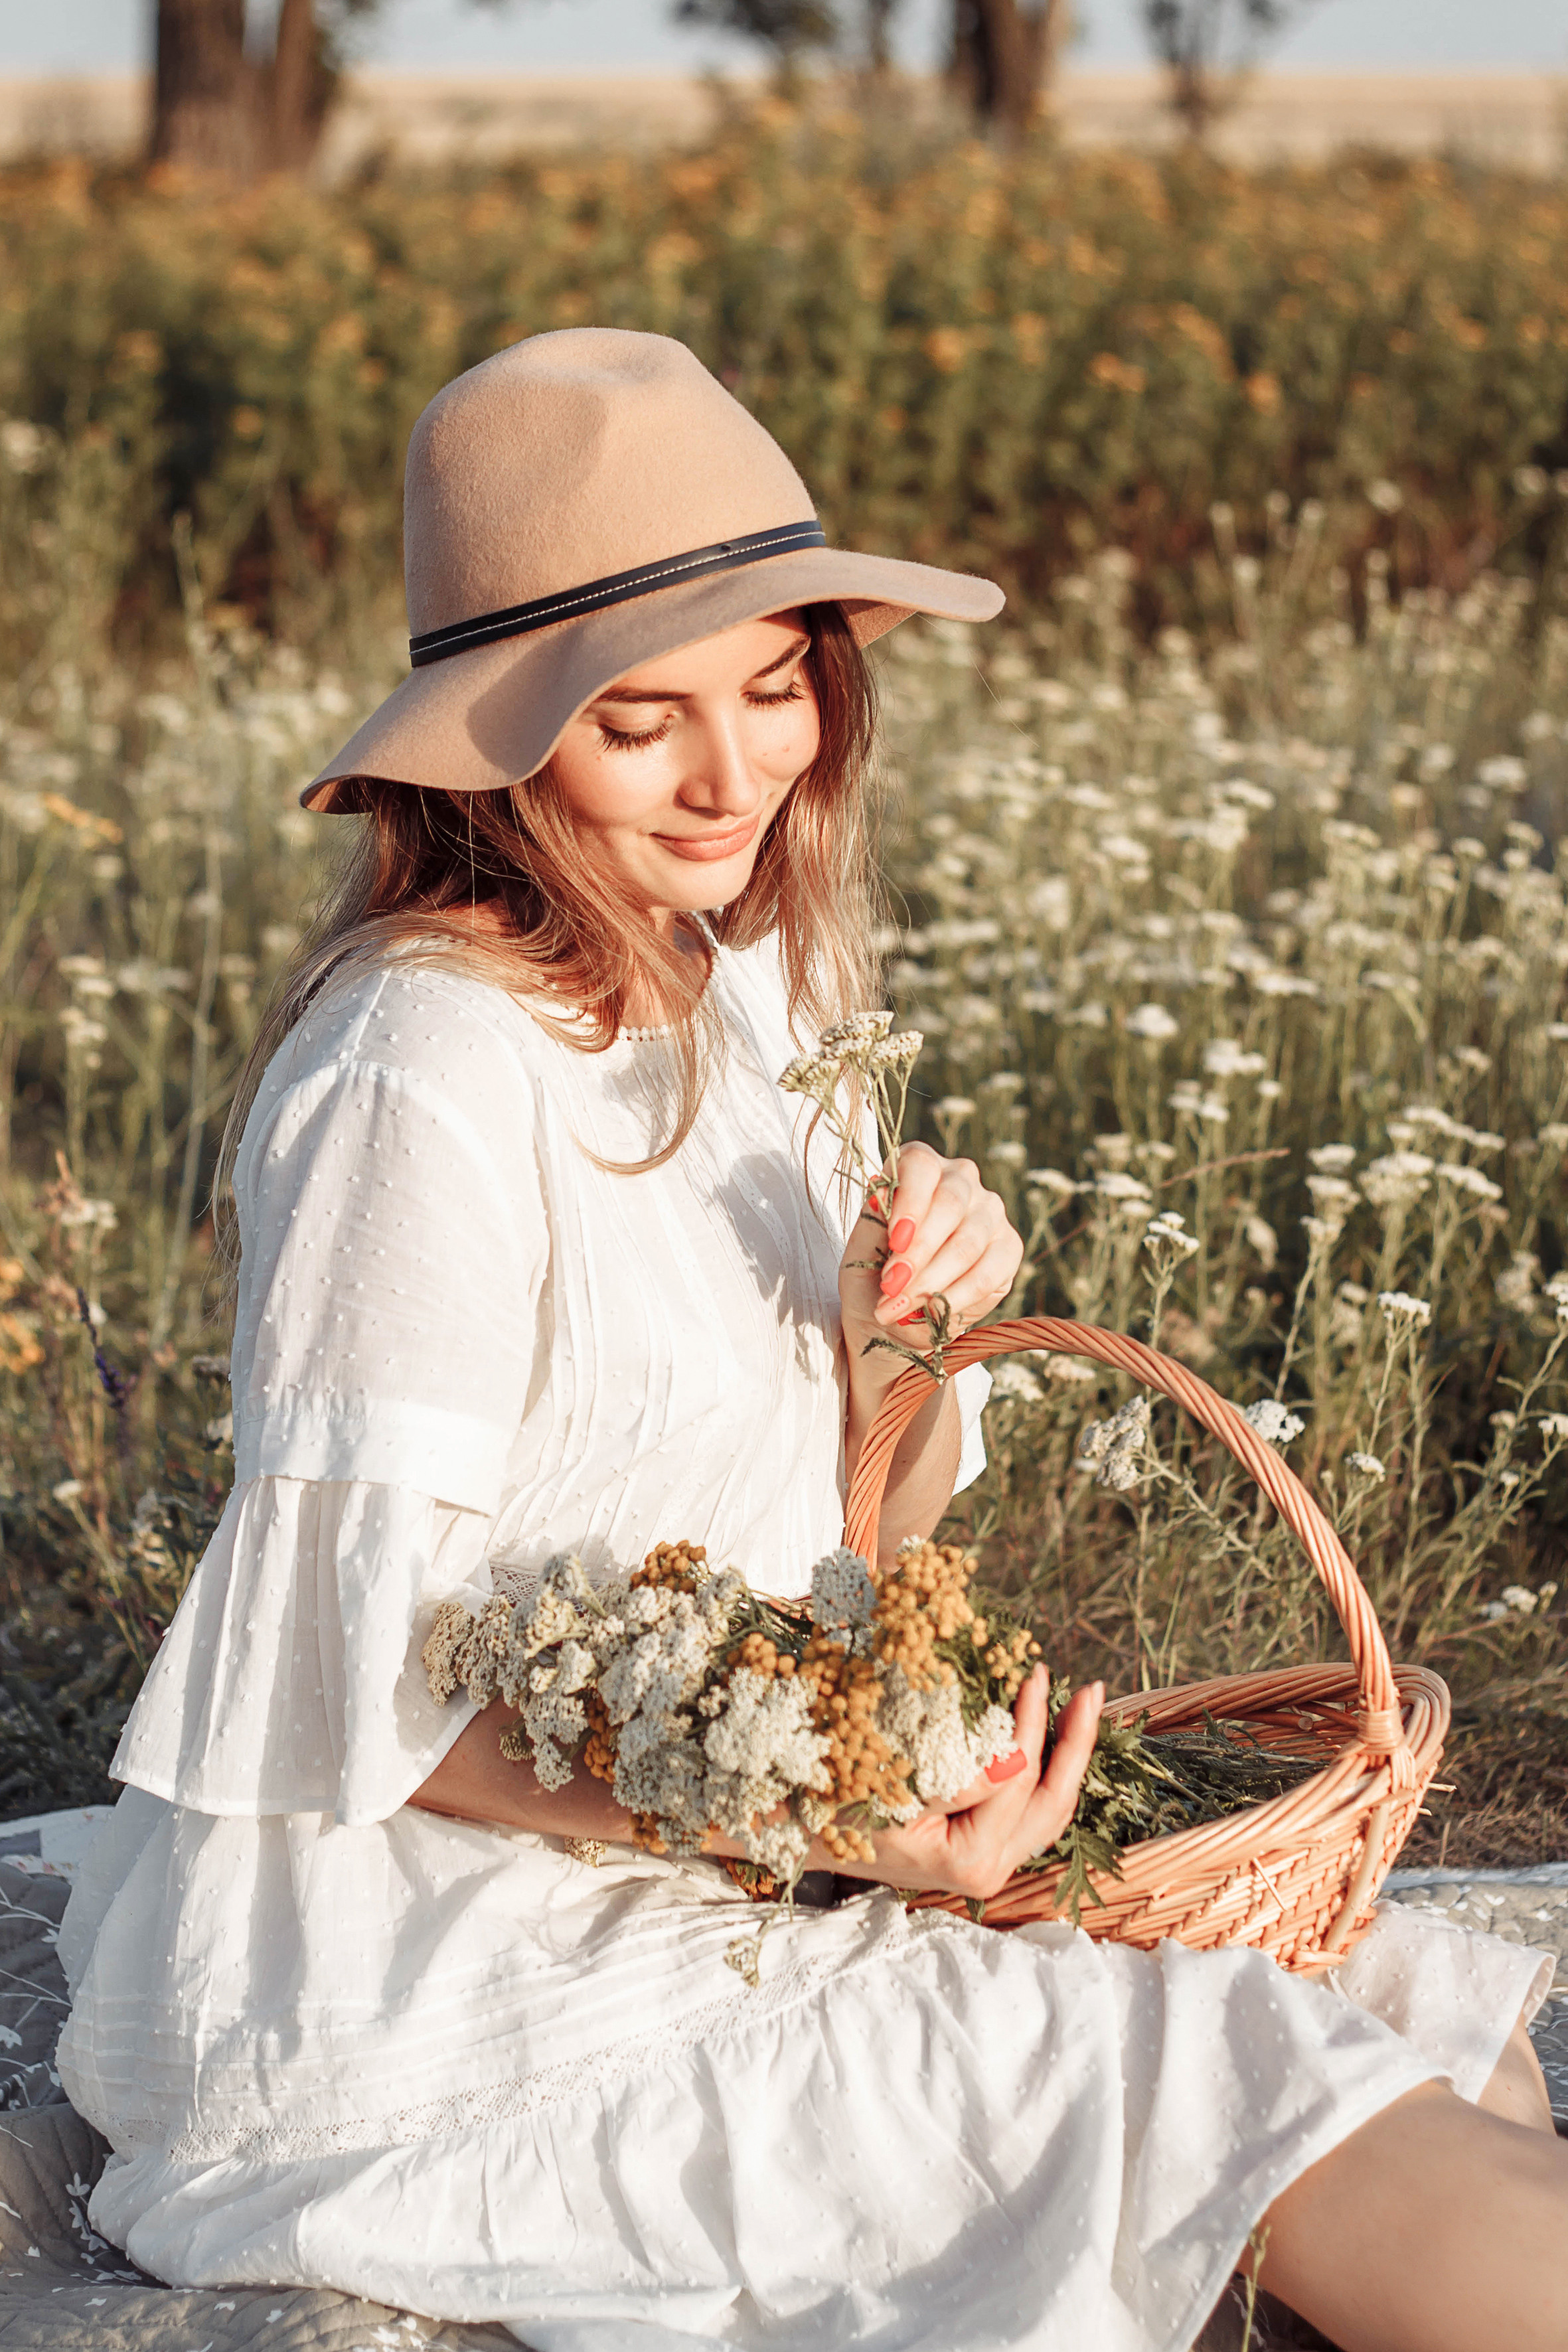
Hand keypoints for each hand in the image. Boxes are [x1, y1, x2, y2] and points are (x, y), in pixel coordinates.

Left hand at [838, 1140, 1023, 1379]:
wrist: (893, 1319)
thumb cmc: (872, 1276)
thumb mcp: (860, 1251)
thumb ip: (872, 1224)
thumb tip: (881, 1197)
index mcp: (919, 1166)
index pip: (920, 1166)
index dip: (910, 1202)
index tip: (895, 1241)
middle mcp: (960, 1180)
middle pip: (949, 1204)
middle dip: (918, 1252)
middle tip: (891, 1287)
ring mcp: (990, 1212)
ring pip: (967, 1243)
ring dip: (931, 1281)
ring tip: (900, 1307)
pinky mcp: (1009, 1248)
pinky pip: (987, 1275)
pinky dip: (956, 1298)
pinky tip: (933, 1314)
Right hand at [851, 1667, 1104, 1901]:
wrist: (799, 1833)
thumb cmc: (835, 1801)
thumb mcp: (890, 1780)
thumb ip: (957, 1777)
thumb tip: (1017, 1754)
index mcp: (967, 1859)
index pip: (1017, 1778)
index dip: (1030, 1721)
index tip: (1034, 1671)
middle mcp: (987, 1871)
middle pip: (1052, 1803)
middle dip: (1076, 1743)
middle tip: (1091, 1691)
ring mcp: (988, 1866)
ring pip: (1048, 1812)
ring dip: (1068, 1757)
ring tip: (1084, 1707)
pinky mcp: (982, 1852)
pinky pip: (1029, 1814)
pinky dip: (1045, 1773)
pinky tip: (1053, 1737)